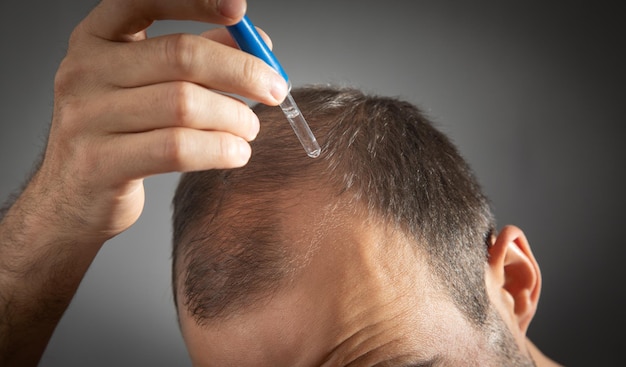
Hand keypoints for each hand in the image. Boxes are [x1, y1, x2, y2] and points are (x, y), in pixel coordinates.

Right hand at [34, 0, 287, 241]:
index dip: (196, 1)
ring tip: (249, 128)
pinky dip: (219, 149)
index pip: (145, 0)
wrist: (74, 195)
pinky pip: (177, 148)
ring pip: (184, 105)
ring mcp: (86, 117)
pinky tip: (236, 153)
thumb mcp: (151, 86)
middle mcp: (84, 70)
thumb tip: (256, 42)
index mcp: (97, 39)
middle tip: (274, 89)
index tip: (239, 11)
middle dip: (241, 71)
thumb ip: (199, 59)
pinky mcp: (99, 162)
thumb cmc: (122, 134)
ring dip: (234, 117)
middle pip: (181, 55)